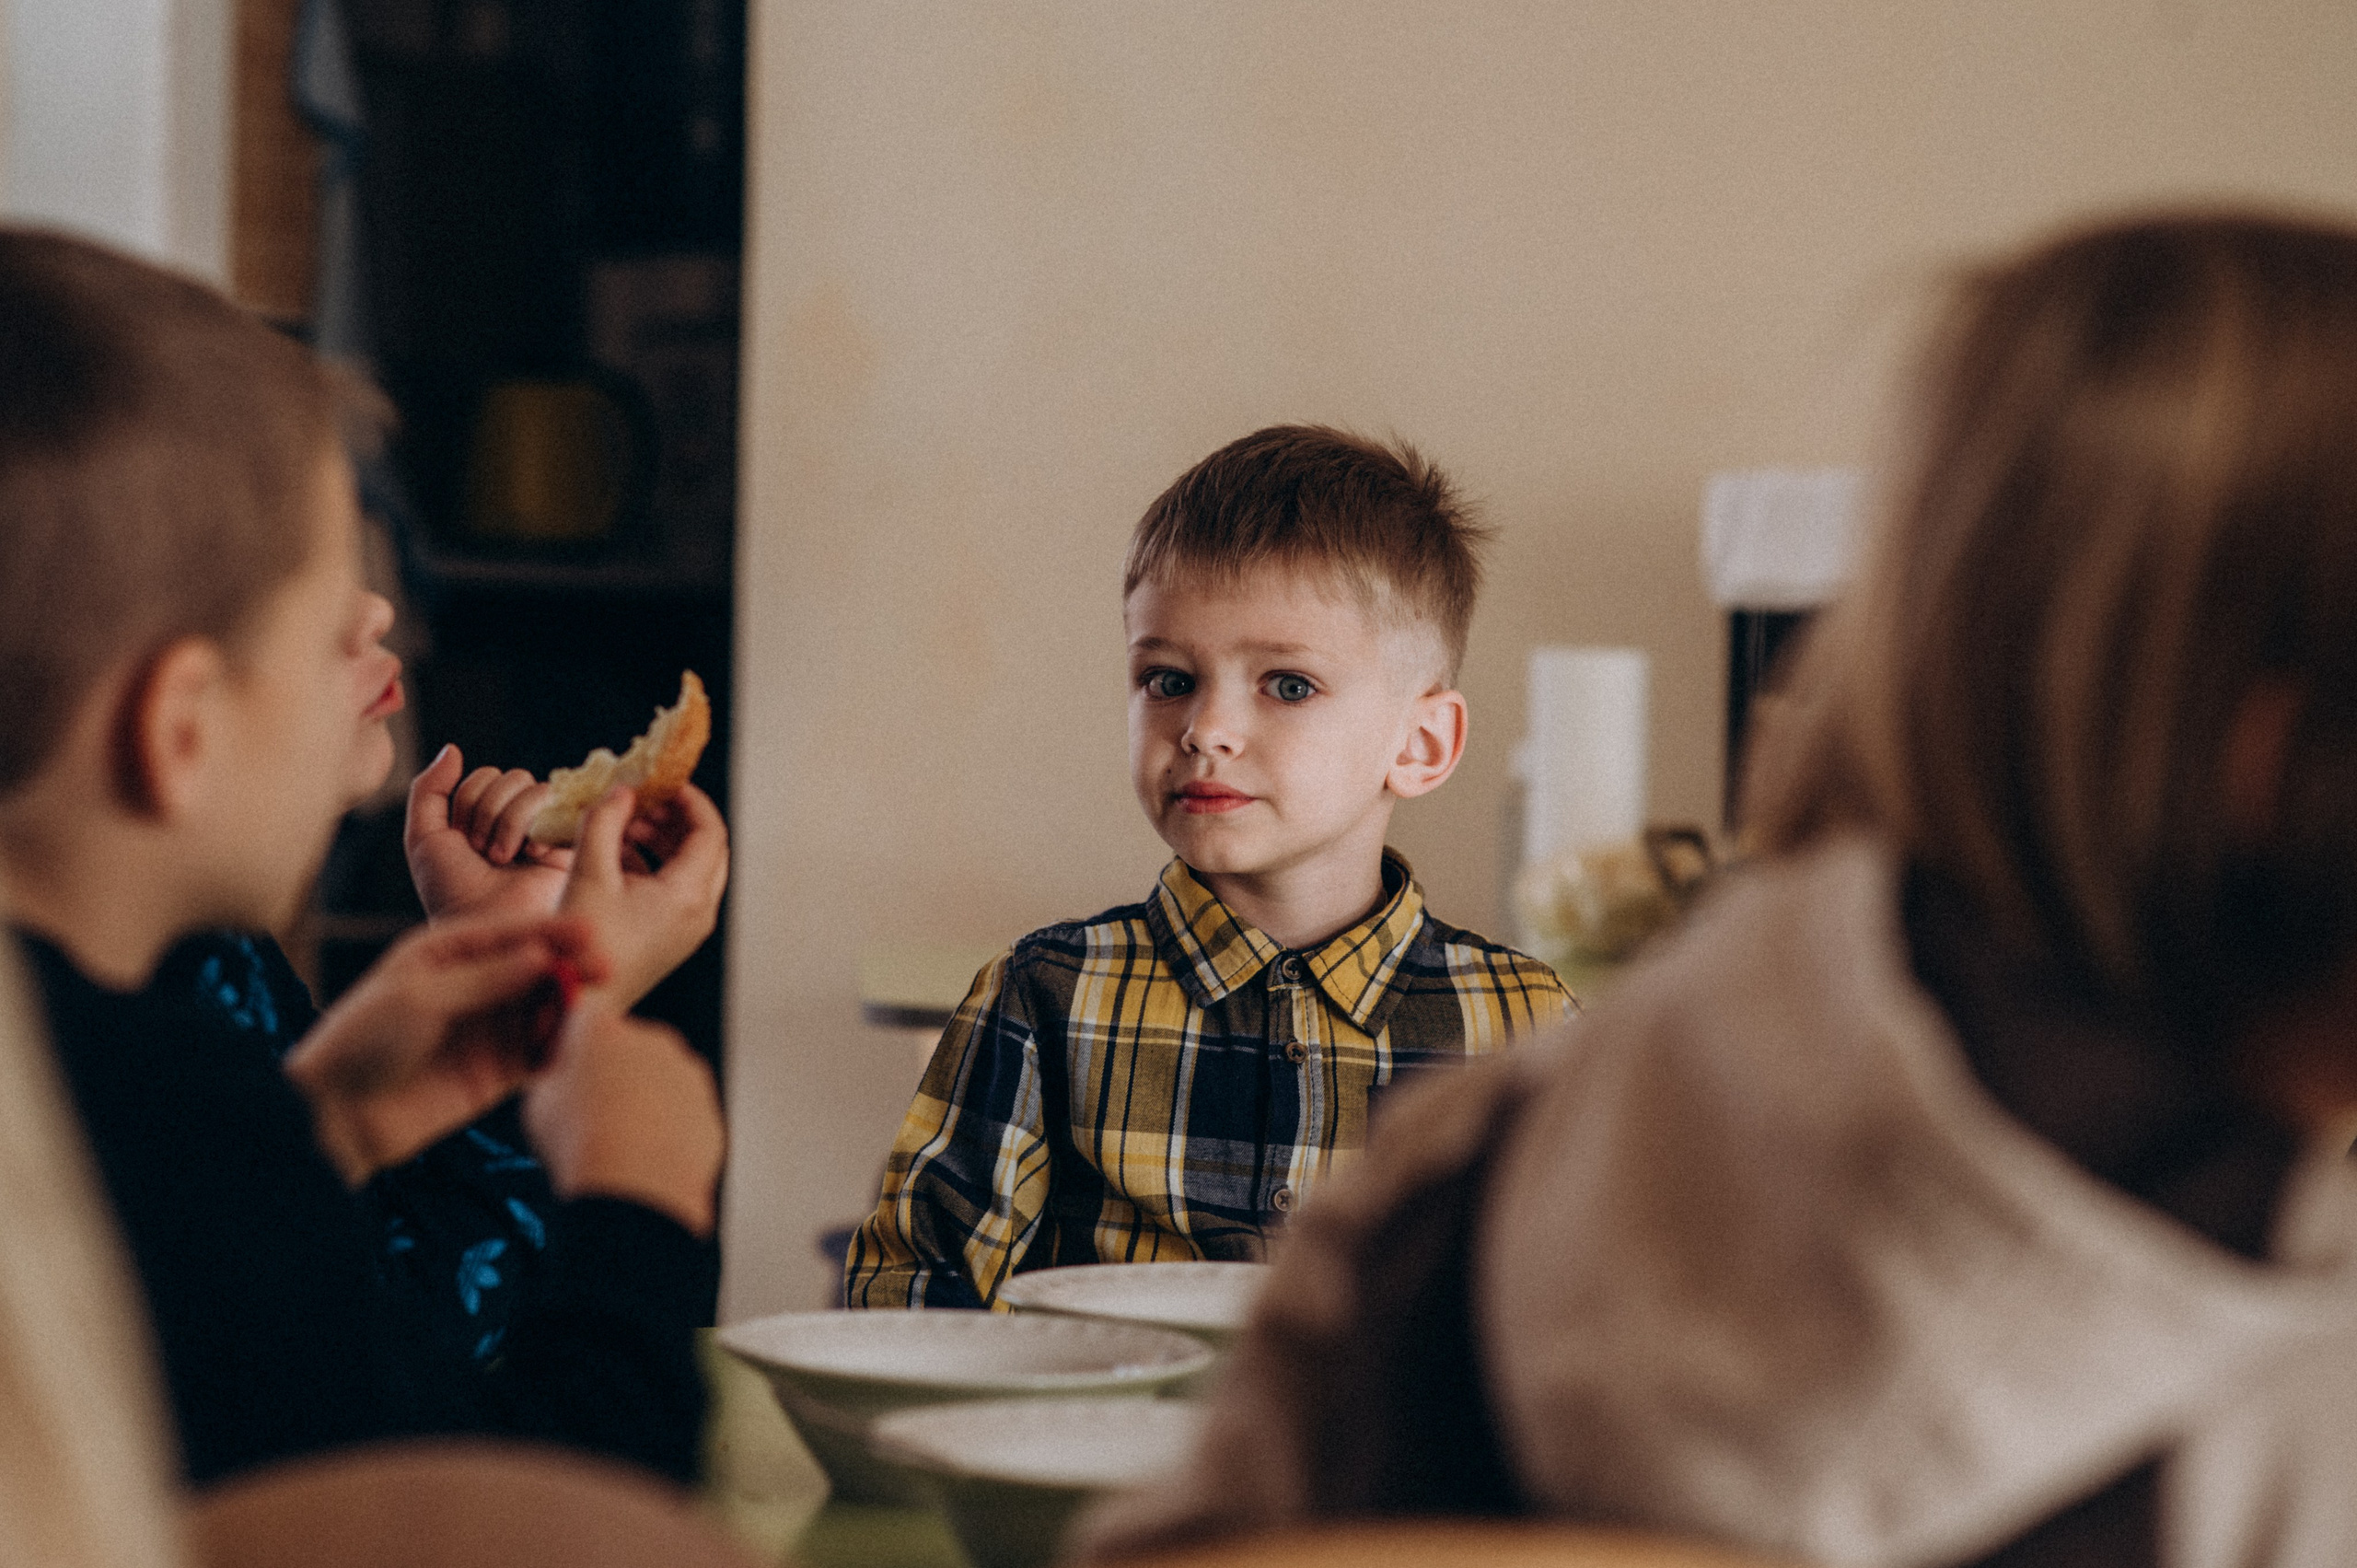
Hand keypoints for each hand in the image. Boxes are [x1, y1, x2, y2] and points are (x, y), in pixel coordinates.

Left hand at [286, 914, 608, 1183]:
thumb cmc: (362, 1040)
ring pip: (542, 1011)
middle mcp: (472, 986)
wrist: (335, 1114)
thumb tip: (541, 957)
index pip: (510, 934)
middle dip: (571, 967)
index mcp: (445, 954)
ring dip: (570, 1007)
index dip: (552, 932)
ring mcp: (485, 1030)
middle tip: (606, 970)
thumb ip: (485, 979)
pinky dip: (561, 1050)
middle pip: (534, 969)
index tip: (591, 931)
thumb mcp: (420, 997)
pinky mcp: (494, 1073)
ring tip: (597, 1008)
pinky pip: (538, 1056)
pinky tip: (581, 1046)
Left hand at [405, 744, 572, 922]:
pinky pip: (556, 808)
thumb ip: (429, 790)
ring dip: (509, 825)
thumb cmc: (451, 891)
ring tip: (504, 859)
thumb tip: (454, 749)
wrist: (482, 924)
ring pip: (532, 789)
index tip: (463, 843)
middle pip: (510, 776)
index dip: (468, 804)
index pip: (484, 775)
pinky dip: (536, 833)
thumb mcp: (424, 838)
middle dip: (488, 813)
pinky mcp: (569, 842)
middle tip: (483, 852)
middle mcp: (517, 819)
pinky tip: (531, 859)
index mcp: (485, 815)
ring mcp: (545, 830)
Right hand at [522, 1003, 723, 1235]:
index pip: (586, 1009)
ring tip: (618, 1141)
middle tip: (592, 1109)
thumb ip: (553, 1072)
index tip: (568, 1054)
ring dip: (643, 1098)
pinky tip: (645, 1155)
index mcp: (601, 1029)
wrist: (634, 1189)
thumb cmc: (579, 1146)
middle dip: (613, 1068)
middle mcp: (650, 1038)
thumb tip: (562, 1071)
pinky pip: (682, 1110)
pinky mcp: (707, 1105)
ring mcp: (685, 1071)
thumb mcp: (538, 1103)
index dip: (575, 1033)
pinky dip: (668, 1126)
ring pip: (658, 1077)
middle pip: (627, 1044)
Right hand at [558, 782, 728, 1007]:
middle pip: (707, 850)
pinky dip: (654, 866)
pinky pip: (675, 891)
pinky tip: (617, 853)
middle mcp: (698, 914)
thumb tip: (621, 791)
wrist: (577, 1007)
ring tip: (625, 822)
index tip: (664, 782)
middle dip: (677, 819)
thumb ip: (604, 824)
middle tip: (646, 800)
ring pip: (690, 870)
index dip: (690, 800)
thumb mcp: (589, 874)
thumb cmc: (583, 945)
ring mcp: (687, 930)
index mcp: (689, 897)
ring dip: (663, 841)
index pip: (710, 832)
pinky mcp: (670, 940)